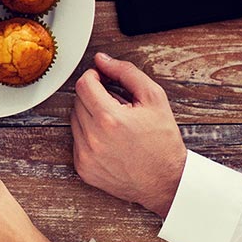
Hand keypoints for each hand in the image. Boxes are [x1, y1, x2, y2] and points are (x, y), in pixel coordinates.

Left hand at [71, 52, 186, 215]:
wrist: (166, 182)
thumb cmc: (163, 141)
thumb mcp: (154, 98)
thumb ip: (126, 73)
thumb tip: (102, 59)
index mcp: (109, 118)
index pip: (83, 84)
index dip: (94, 77)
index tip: (105, 81)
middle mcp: (92, 138)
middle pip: (78, 101)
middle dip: (95, 97)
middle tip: (118, 105)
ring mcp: (85, 156)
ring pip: (75, 120)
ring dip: (91, 116)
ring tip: (116, 124)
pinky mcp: (83, 168)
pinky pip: (77, 141)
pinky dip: (89, 136)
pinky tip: (110, 141)